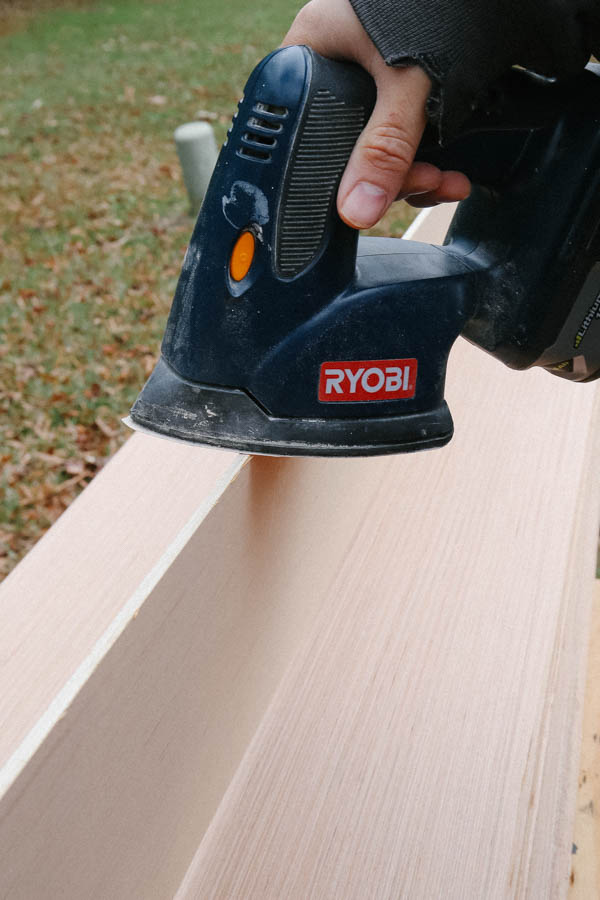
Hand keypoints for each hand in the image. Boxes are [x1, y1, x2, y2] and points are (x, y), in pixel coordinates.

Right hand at [282, 0, 470, 228]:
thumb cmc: (439, 3)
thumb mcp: (408, 80)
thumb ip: (385, 149)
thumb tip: (356, 212)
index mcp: (310, 52)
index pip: (300, 131)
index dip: (333, 173)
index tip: (367, 200)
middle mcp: (332, 65)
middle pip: (345, 149)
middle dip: (390, 179)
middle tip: (422, 184)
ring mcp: (365, 77)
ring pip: (375, 149)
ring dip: (413, 176)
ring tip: (443, 182)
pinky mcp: (396, 85)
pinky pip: (398, 137)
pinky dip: (423, 161)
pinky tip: (446, 176)